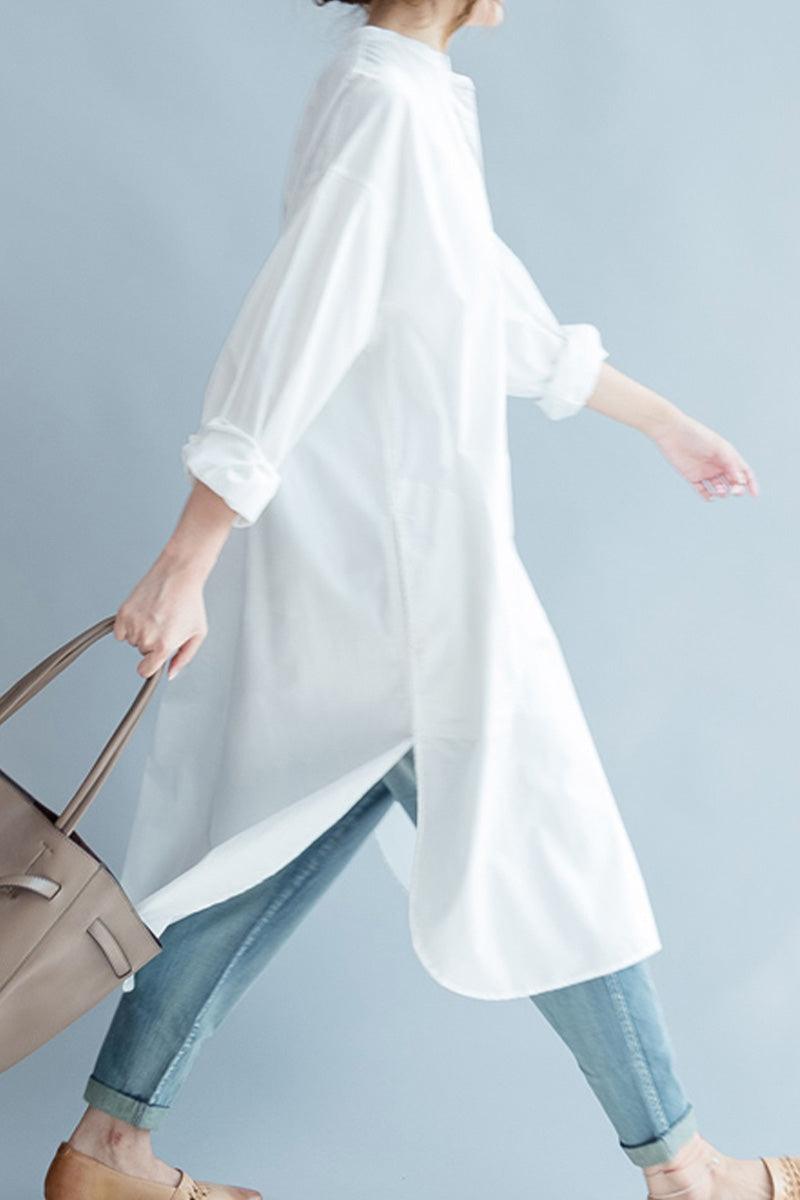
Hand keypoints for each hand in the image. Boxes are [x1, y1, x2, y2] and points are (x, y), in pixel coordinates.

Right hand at [113, 553, 208, 680]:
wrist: (178, 575)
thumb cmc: (190, 602)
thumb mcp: (197, 634)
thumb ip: (184, 658)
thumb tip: (170, 673)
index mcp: (164, 645)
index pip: (145, 671)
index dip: (149, 667)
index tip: (152, 661)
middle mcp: (146, 637)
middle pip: (142, 652)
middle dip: (152, 643)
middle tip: (164, 625)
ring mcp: (133, 624)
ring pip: (131, 640)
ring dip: (141, 632)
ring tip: (156, 616)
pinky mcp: (124, 612)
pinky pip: (120, 630)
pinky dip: (127, 625)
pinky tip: (142, 615)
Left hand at [651, 412, 758, 500]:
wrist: (673, 433)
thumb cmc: (698, 436)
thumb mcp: (719, 449)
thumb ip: (731, 464)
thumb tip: (741, 481)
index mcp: (728, 455)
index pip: (744, 472)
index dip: (751, 483)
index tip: (754, 494)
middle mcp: (718, 465)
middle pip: (733, 482)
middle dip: (736, 489)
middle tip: (734, 492)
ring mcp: (706, 472)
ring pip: (719, 489)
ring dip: (722, 493)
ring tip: (718, 489)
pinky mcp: (692, 477)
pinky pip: (703, 491)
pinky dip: (708, 497)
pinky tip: (710, 497)